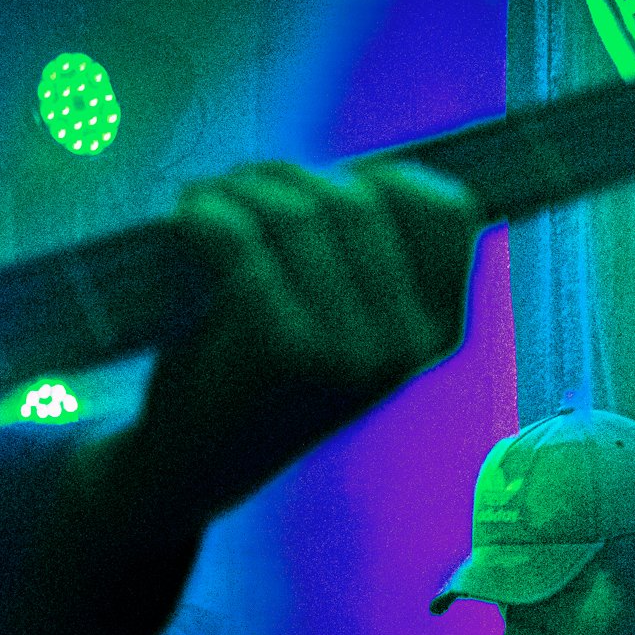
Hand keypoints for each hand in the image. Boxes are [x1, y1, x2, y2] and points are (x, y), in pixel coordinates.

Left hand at [130, 159, 480, 516]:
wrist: (197, 465)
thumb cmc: (261, 372)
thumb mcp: (347, 321)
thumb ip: (374, 254)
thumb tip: (397, 168)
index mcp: (438, 333)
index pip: (448, 209)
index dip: (380, 176)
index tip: (319, 190)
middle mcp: (408, 346)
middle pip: (357, 199)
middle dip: (285, 179)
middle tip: (234, 195)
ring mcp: (352, 352)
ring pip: (299, 211)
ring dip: (237, 191)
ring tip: (205, 208)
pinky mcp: (285, 352)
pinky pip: (243, 238)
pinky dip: (203, 215)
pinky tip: (186, 221)